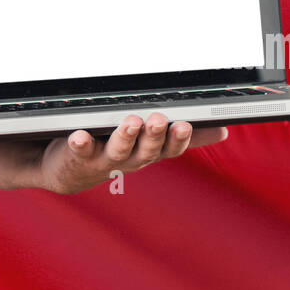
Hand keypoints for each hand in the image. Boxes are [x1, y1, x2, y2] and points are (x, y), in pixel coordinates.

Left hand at [0, 112, 228, 193]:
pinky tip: (81, 134)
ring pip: (117, 151)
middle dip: (154, 136)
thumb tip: (223, 132)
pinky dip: (81, 143)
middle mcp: (126, 160)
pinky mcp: (75, 157)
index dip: (179, 140)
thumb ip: (179, 137)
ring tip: (131, 121)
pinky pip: (79, 150)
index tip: (186, 125)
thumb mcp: (148, 145)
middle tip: (159, 120)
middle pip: (145, 151)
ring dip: (125, 138)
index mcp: (146, 154)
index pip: (170, 149)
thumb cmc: (109, 150)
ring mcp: (100, 161)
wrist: (66, 170)